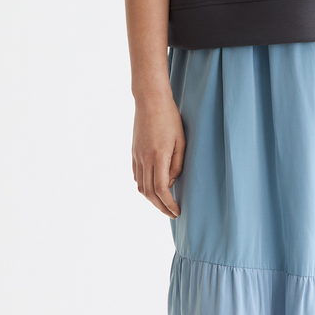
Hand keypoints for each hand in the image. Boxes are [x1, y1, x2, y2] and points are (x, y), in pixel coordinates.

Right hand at [131, 94, 185, 217]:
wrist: (150, 101)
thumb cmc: (170, 119)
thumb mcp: (181, 142)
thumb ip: (177, 165)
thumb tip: (171, 183)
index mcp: (158, 157)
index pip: (162, 190)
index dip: (169, 204)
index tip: (177, 211)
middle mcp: (144, 159)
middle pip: (149, 193)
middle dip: (160, 207)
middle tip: (171, 214)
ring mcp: (137, 156)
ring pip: (140, 186)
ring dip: (151, 199)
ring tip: (163, 204)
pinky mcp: (133, 153)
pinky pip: (136, 176)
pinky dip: (144, 186)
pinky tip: (153, 188)